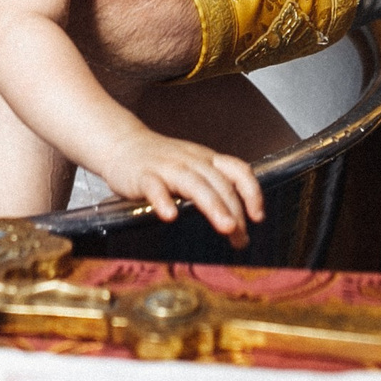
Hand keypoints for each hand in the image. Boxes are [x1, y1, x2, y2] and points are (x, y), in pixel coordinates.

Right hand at [92, 128, 263, 246]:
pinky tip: (170, 216)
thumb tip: (240, 219)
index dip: (252, 192)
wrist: (121, 143)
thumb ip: (214, 186)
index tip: (258, 217)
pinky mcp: (143, 175)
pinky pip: (154, 186)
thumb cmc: (162, 162)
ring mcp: (167, 167)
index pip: (238, 170)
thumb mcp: (194, 167)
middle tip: (241, 238)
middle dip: (235, 210)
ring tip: (226, 227)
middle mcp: (191, 161)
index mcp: (206, 160)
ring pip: (194, 184)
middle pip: (219, 183)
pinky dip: (163, 200)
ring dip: (213, 205)